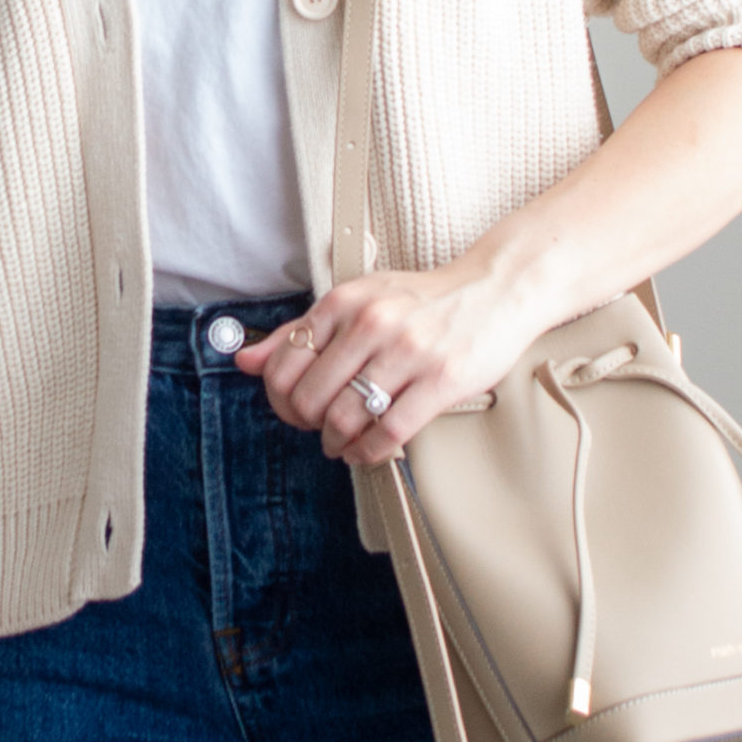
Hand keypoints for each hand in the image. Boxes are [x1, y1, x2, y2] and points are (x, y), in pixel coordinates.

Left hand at [232, 253, 544, 466]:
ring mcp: (409, 352)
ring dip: (336, 443)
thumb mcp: (358, 300)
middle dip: (308, 425)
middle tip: (319, 430)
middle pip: (310, 398)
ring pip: (346, 418)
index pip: (284, 364)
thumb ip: (301, 331)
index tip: (294, 408)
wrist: (496, 290)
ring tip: (341, 444)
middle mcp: (372, 323)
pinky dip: (369, 451)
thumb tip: (245, 361)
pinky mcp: (442, 380)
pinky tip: (366, 450)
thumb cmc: (425, 300)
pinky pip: (390, 432)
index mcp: (345, 301)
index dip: (281, 398)